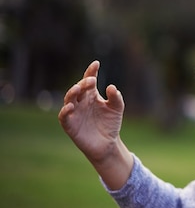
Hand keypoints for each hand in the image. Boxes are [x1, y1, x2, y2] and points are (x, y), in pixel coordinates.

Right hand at [59, 60, 132, 188]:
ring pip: (69, 99)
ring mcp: (74, 112)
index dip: (91, 71)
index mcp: (91, 95)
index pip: (89, 80)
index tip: (96, 63)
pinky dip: (65, 111)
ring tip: (79, 88)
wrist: (107, 144)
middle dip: (84, 83)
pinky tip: (71, 106)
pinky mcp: (70, 125)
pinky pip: (64, 116)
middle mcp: (81, 101)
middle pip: (79, 88)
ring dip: (72, 92)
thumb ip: (116, 98)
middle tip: (91, 80)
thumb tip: (111, 87)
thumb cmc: (110, 124)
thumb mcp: (117, 109)